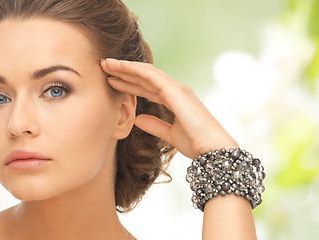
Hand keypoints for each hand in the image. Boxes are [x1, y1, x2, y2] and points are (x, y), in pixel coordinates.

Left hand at [100, 58, 237, 158]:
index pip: (147, 87)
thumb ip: (155, 125)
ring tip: (107, 63)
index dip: (129, 83)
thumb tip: (138, 119)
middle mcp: (176, 91)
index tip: (112, 80)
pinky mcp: (176, 91)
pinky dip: (135, 70)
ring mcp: (177, 89)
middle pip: (144, 77)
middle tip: (104, 66)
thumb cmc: (198, 144)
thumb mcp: (170, 135)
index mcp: (175, 100)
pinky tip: (121, 67)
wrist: (213, 150)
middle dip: (124, 72)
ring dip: (125, 67)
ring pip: (146, 72)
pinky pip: (152, 76)